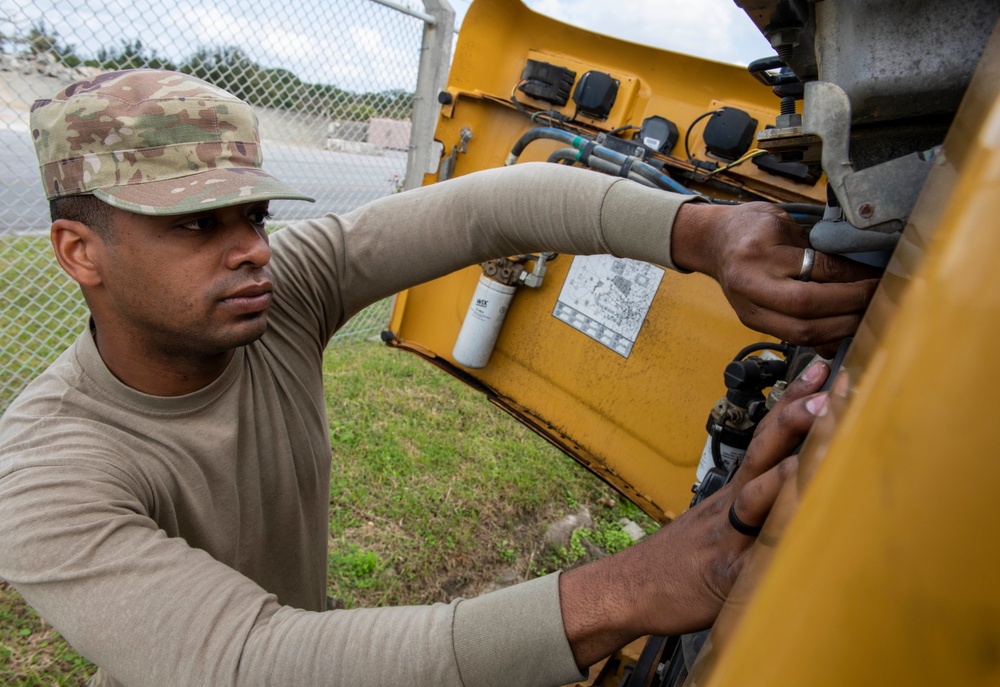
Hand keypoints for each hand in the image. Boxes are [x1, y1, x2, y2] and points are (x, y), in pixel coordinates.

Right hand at [558, 359, 830, 668]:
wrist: (627, 589)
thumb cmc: (677, 563)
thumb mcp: (718, 527)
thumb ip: (753, 510)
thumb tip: (793, 492)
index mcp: (735, 492)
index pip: (768, 438)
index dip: (793, 402)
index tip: (820, 369)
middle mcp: (732, 504)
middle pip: (764, 448)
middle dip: (796, 411)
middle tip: (826, 381)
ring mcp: (729, 534)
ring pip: (761, 487)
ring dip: (791, 454)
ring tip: (818, 427)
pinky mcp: (727, 571)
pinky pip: (754, 545)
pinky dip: (773, 523)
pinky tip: (794, 507)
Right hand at [671, 202, 879, 345]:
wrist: (713, 243)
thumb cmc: (751, 227)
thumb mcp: (783, 224)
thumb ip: (815, 247)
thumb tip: (862, 272)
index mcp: (757, 252)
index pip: (815, 268)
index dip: (851, 277)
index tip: (878, 278)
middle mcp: (749, 285)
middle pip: (806, 307)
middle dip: (849, 307)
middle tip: (878, 300)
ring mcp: (748, 309)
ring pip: (800, 332)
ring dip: (839, 328)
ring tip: (865, 318)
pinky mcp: (752, 323)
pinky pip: (793, 339)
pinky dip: (823, 339)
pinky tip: (843, 331)